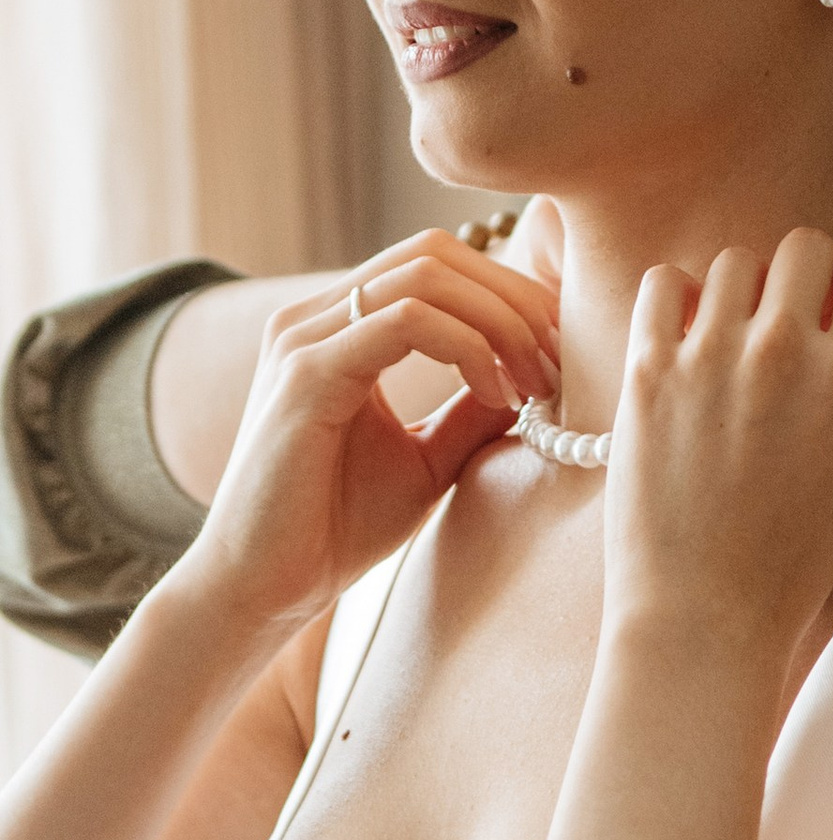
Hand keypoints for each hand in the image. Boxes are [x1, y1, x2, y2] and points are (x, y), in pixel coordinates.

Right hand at [181, 235, 560, 635]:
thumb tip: (539, 375)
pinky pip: (407, 321)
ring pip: (427, 276)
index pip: (437, 264)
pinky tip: (497, 396)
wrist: (264, 586)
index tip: (559, 355)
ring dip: (501, 321)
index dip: (509, 294)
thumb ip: (473, 408)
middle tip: (561, 362)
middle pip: (437, 253)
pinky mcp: (305, 372)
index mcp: (339, 327)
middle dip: (515, 298)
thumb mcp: (428, 455)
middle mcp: (316, 317)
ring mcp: (305, 337)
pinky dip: (469, 347)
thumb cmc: (337, 526)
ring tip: (536, 385)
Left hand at [605, 236, 832, 664]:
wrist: (706, 614)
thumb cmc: (793, 558)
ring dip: (742, 289)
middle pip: (805, 246)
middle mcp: (785, 350)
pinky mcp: (649, 370)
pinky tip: (687, 337)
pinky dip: (678, 298)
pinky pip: (666, 284)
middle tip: (792, 317)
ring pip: (735, 261)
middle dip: (805, 275)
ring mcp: (712, 355)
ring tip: (735, 334)